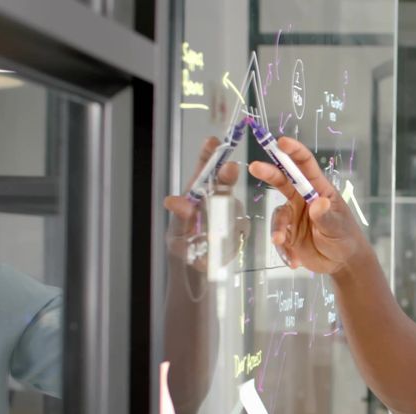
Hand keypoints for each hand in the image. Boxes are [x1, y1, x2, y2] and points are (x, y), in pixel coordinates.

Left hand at [163, 136, 245, 271]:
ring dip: (225, 217)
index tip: (213, 141)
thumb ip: (179, 217)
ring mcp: (231, 212)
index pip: (205, 168)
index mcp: (198, 193)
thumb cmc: (184, 245)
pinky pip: (240, 228)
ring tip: (208, 237)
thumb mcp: (177, 232)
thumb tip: (173, 201)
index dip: (209, 154)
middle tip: (229, 168)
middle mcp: (217, 198)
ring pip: (234, 206)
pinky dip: (230, 237)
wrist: (197, 271)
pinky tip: (218, 246)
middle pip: (226, 181)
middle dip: (227, 174)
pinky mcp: (241, 229)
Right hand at [247, 137, 368, 273]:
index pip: (306, 166)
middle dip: (269, 172)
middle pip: (283, 181)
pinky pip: (278, 234)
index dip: (294, 152)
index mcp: (320, 190)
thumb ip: (326, 216)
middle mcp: (304, 198)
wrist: (342, 263)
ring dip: (278, 228)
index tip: (281, 142)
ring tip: (282, 242)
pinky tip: (294, 261)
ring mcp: (294, 215)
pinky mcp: (288, 232)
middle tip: (254, 167)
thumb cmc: (345, 239)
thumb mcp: (337, 228)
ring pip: (278, 214)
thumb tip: (318, 202)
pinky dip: (283, 248)